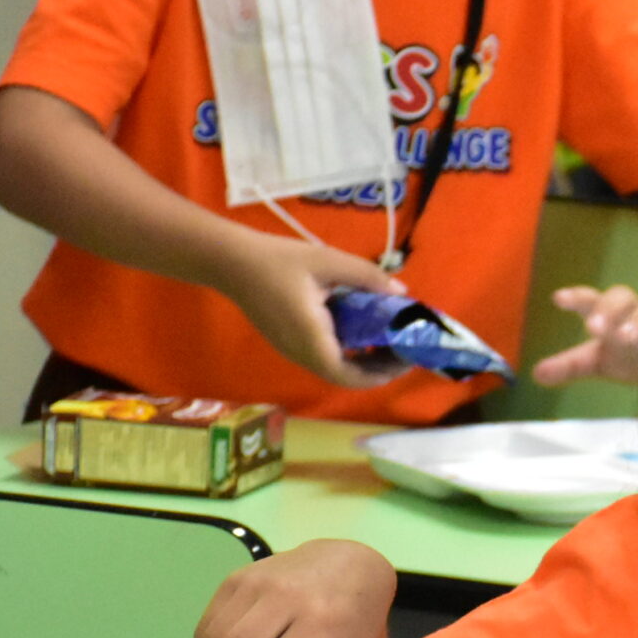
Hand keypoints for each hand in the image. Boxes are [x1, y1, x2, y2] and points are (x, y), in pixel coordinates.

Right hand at [219, 232, 399, 389]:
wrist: (230, 261)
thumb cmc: (278, 261)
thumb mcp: (328, 261)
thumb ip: (366, 277)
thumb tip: (401, 292)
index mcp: (312, 341)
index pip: (351, 377)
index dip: (383, 374)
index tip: (408, 359)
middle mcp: (302, 354)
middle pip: (347, 376)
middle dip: (379, 368)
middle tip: (405, 349)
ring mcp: (293, 351)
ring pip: (335, 368)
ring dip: (364, 361)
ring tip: (390, 340)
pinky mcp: (288, 342)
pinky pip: (324, 356)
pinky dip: (348, 351)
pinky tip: (363, 330)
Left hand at [531, 285, 637, 386]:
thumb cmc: (628, 357)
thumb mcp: (596, 362)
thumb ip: (568, 366)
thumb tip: (536, 374)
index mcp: (609, 314)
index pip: (590, 300)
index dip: (576, 298)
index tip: (558, 299)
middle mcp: (633, 311)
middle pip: (620, 298)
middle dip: (607, 309)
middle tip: (594, 327)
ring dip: (636, 323)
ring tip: (626, 339)